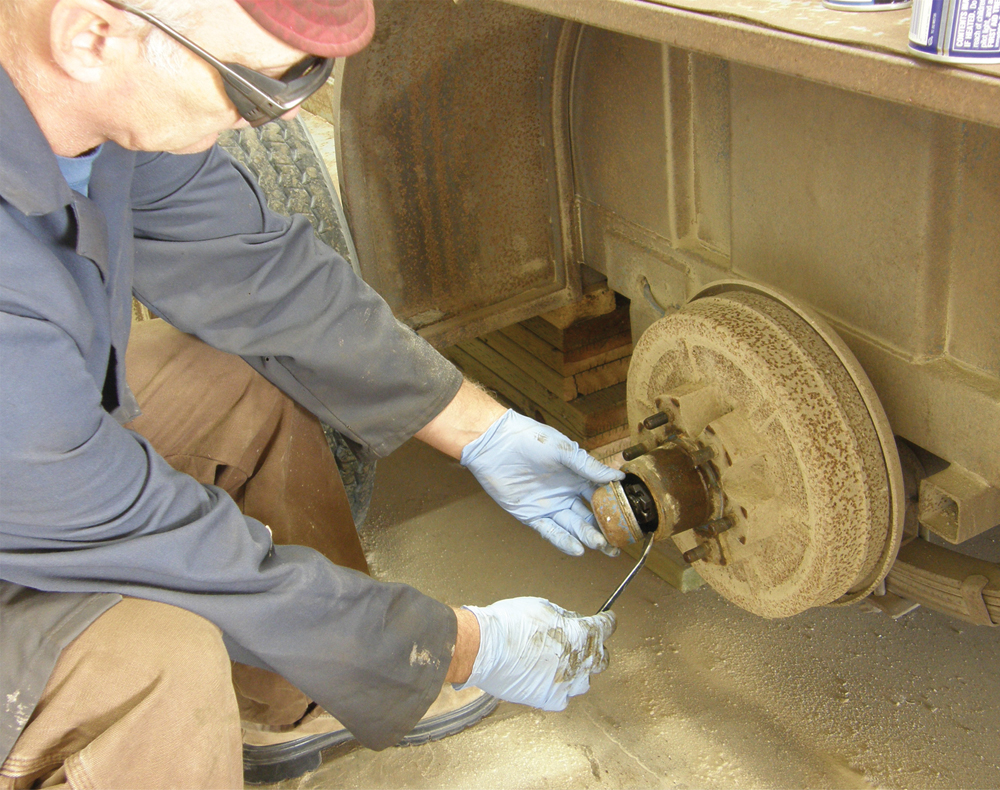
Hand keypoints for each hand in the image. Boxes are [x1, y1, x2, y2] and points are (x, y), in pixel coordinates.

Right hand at [456, 597, 615, 709]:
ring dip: (577, 672)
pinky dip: (558, 689)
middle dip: (595, 650)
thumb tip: (572, 621)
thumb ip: (564, 617)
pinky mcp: (550, 699)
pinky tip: (548, 681)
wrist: (486, 647)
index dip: (607, 622)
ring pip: (584, 681)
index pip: (606, 627)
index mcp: (582, 634)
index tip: (607, 620)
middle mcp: (581, 660)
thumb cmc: (510, 623)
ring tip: (562, 665)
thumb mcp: (543, 607)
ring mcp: (567, 683)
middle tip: (582, 644)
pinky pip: (563, 697)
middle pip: (602, 658)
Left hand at [460, 410, 624, 555]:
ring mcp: (549, 506)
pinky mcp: (531, 516)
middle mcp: (565, 494)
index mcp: (576, 477)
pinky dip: (563, 541)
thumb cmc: (530, 439)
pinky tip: (578, 549)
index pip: (600, 496)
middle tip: (617, 543)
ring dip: (587, 537)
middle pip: (589, 516)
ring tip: (601, 546)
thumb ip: (589, 467)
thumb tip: (619, 477)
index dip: (614, 508)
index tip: (629, 520)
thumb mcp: (564, 450)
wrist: (495, 443)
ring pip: (573, 526)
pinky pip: (550, 531)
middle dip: (604, 530)